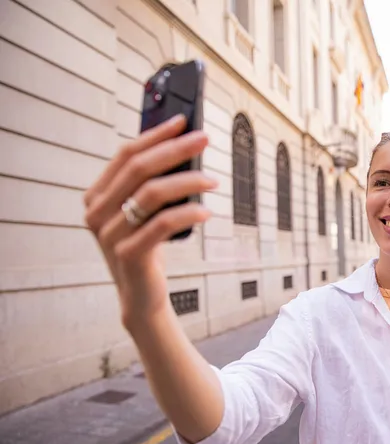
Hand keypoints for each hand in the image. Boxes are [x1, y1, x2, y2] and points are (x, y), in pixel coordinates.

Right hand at [83, 115, 215, 329]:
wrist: (142, 295)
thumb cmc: (148, 247)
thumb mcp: (145, 212)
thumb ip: (152, 184)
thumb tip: (184, 147)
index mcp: (97, 195)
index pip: (126, 154)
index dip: (155, 135)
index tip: (183, 121)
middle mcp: (97, 212)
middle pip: (138, 168)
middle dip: (175, 149)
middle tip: (204, 140)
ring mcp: (110, 234)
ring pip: (151, 193)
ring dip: (187, 181)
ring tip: (212, 180)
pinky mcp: (128, 254)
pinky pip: (162, 224)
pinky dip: (187, 213)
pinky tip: (206, 211)